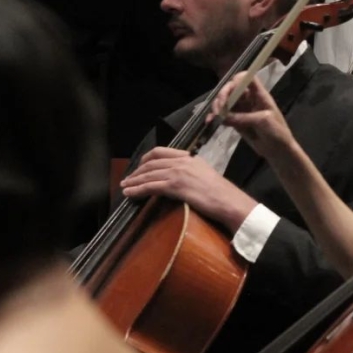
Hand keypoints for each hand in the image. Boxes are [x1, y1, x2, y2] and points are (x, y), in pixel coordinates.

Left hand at [121, 147, 256, 231]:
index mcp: (190, 157)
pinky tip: (130, 194)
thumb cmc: (221, 192)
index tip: (139, 166)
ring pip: (149, 174)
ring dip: (133, 181)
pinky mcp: (175, 186)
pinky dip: (137, 190)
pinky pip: (150, 186)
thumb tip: (178, 178)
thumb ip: (190, 171)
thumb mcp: (205, 174)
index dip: (146, 159)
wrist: (228, 200)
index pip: (161, 152)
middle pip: (151, 163)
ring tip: (125, 187)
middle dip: (136, 172)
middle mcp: (182, 162)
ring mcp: (178, 173)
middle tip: (128, 179)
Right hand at [210, 72, 297, 161]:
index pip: (248, 78)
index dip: (237, 79)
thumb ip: (243, 117)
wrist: (278, 150)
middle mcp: (249, 99)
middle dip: (223, 95)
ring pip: (225, 101)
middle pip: (232, 88)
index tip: (230, 91)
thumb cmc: (277, 132)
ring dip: (216, 106)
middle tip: (218, 108)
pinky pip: (223, 115)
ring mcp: (241, 110)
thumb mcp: (263, 121)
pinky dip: (215, 117)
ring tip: (214, 117)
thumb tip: (223, 117)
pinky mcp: (235, 121)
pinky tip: (210, 121)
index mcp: (259, 95)